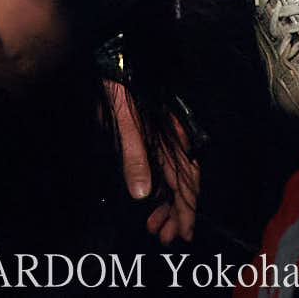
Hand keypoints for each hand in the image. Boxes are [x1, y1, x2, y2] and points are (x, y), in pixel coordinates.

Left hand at [107, 81, 199, 243]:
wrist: (111, 59)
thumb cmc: (118, 86)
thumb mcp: (124, 120)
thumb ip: (134, 156)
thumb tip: (142, 194)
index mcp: (171, 136)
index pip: (186, 179)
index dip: (187, 208)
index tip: (186, 233)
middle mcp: (172, 140)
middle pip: (182, 182)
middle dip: (176, 213)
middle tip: (164, 238)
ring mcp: (162, 139)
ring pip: (171, 178)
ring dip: (166, 204)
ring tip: (156, 228)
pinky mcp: (151, 137)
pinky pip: (161, 169)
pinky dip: (158, 189)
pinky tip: (151, 204)